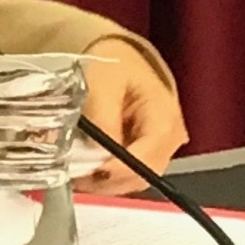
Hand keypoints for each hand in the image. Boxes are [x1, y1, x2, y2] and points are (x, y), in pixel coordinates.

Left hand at [79, 46, 189, 187]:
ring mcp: (160, 150)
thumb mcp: (103, 82)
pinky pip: (128, 175)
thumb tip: (97, 152)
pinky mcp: (146, 155)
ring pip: (134, 180)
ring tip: (76, 171)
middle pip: (142, 175)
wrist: (120, 63)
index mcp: (165, 117)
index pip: (149, 156)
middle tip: (75, 174)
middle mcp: (169, 139)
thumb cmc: (114, 67)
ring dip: (105, 181)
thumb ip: (102, 117)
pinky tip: (87, 167)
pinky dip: (106, 176)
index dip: (119, 169)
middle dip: (108, 179)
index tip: (90, 172)